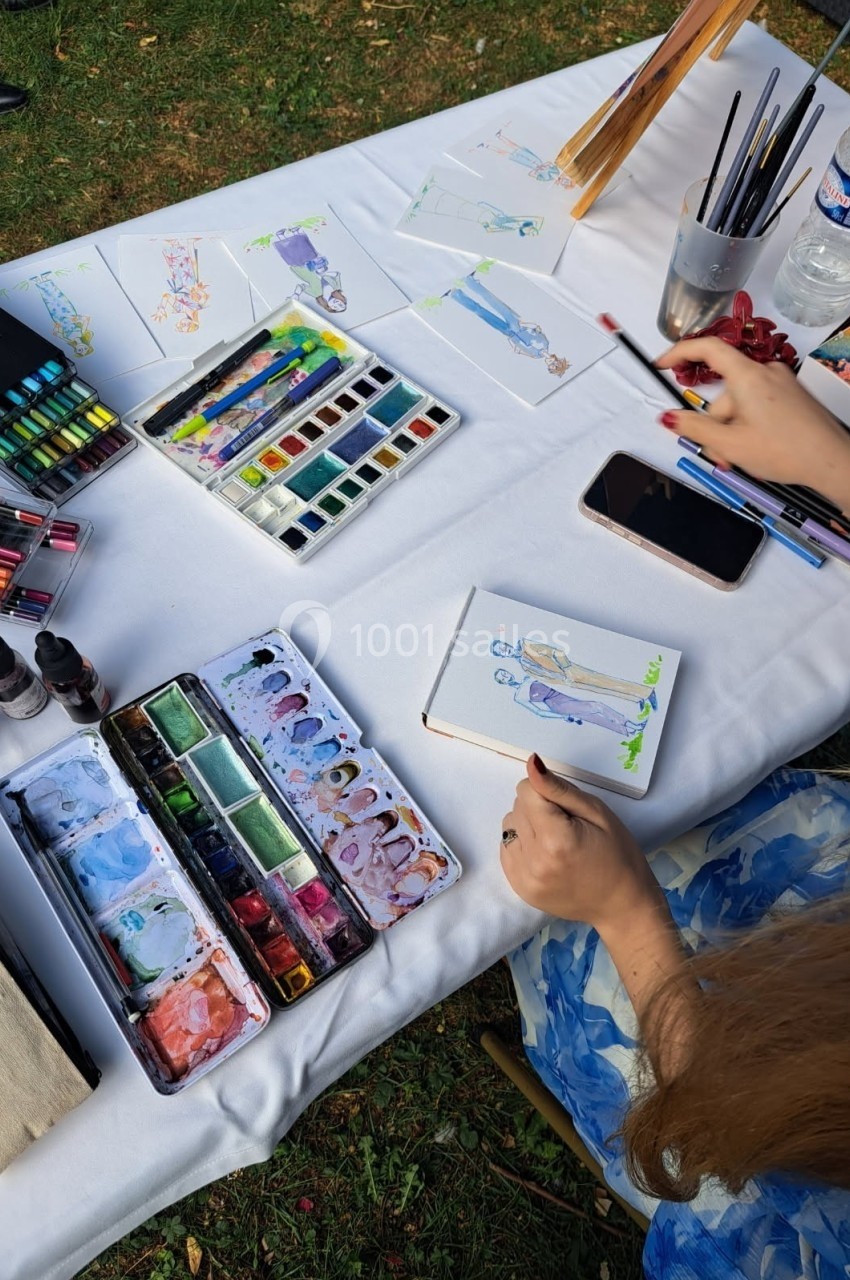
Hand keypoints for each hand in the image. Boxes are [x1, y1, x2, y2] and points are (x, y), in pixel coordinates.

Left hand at [500, 755, 662, 935]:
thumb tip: (531, 764)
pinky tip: (546, 854)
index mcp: (555, 839)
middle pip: (517, 807)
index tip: (567, 808)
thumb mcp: (597, 813)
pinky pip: (506, 849)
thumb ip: (559, 789)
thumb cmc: (618, 855)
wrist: (621, 904)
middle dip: (538, 808)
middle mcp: (534, 860)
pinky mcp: (519, 888)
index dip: (546, 792)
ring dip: (528, 826)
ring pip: (509, 826)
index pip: (525, 791)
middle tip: (567, 826)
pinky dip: (523, 845)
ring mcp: (524, 878)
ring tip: (556, 840)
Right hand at [655, 337, 849, 512]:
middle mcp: (765, 372)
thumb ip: (695, 429)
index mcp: (748, 376)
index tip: (662, 364)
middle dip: (714, 422)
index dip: (679, 352)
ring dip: (731, 429)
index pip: (707, 348)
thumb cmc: (784, 451)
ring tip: (740, 457)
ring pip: (739, 403)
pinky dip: (748, 424)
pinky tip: (755, 447)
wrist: (831, 461)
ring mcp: (780, 383)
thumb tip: (669, 417)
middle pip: (723, 391)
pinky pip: (757, 405)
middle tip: (719, 453)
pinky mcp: (790, 395)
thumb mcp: (730, 444)